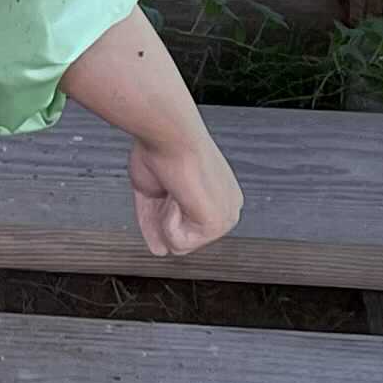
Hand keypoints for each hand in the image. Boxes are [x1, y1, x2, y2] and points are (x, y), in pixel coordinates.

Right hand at [129, 131, 242, 257]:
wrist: (168, 132)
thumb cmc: (160, 150)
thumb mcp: (155, 192)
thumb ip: (158, 221)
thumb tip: (159, 250)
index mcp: (218, 198)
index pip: (185, 227)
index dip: (162, 211)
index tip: (166, 184)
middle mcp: (227, 210)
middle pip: (181, 240)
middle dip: (162, 216)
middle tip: (168, 186)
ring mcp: (225, 219)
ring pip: (177, 245)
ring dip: (163, 216)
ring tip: (173, 187)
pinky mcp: (217, 225)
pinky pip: (177, 244)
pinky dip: (166, 219)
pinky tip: (176, 193)